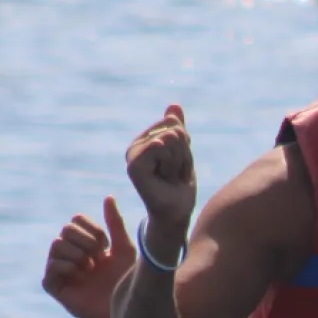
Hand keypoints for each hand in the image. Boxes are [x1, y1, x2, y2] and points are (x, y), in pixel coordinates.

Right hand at [42, 196, 136, 317]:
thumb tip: (108, 197)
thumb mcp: (124, 249)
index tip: (106, 244)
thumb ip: (115, 224)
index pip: (75, 221)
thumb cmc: (128, 282)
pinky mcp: (57, 288)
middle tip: (98, 256)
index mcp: (87, 245)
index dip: (90, 228)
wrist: (127, 309)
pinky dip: (65, 265)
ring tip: (90, 266)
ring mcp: (63, 271)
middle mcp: (72, 256)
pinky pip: (51, 268)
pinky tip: (80, 273)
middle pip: (65, 230)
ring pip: (56, 245)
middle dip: (84, 240)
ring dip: (77, 252)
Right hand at [125, 103, 196, 250]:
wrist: (176, 212)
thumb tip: (174, 105)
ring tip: (171, 177)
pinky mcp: (134, 166)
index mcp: (144, 140)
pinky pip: (160, 146)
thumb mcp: (182, 152)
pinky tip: (165, 179)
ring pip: (170, 138)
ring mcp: (132, 155)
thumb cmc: (179, 185)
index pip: (173, 123)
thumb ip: (178, 129)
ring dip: (179, 161)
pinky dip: (172, 165)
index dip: (184, 145)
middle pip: (173, 129)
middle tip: (175, 173)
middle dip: (183, 154)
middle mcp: (135, 146)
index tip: (178, 165)